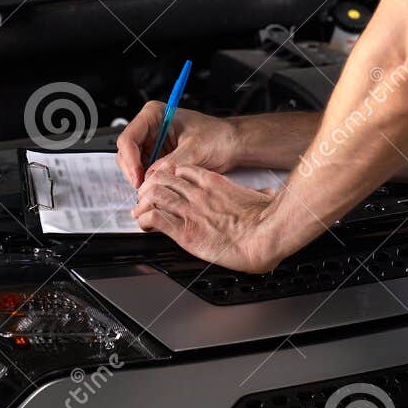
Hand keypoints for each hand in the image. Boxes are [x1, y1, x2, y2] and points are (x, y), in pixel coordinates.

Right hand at [115, 103, 239, 187]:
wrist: (231, 145)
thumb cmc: (218, 137)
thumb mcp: (195, 150)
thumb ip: (170, 164)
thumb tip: (150, 179)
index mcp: (154, 115)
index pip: (129, 138)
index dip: (130, 160)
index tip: (139, 178)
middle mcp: (150, 128)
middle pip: (126, 153)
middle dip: (133, 172)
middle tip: (143, 189)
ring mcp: (153, 143)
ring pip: (133, 165)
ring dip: (140, 179)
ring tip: (152, 191)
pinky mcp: (157, 157)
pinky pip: (145, 171)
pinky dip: (148, 181)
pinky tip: (157, 189)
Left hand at [131, 163, 279, 272]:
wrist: (264, 237)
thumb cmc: (265, 222)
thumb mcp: (261, 198)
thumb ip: (259, 194)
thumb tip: (267, 193)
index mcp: (214, 183)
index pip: (181, 170)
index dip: (168, 175)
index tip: (164, 183)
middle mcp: (198, 194)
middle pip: (162, 179)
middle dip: (150, 186)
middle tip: (146, 196)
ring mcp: (190, 211)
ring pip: (154, 195)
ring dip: (143, 203)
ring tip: (140, 210)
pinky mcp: (184, 231)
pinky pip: (154, 219)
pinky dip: (144, 220)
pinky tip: (144, 224)